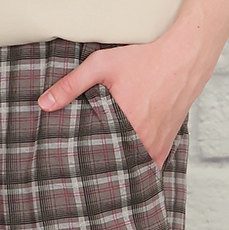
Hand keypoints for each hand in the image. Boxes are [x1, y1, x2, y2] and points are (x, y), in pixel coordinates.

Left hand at [36, 39, 198, 169]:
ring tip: (100, 172)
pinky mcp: (168, 142)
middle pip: (116, 165)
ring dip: (120, 167)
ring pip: (134, 166)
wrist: (185, 55)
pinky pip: (151, 163)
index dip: (83, 164)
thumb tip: (43, 104)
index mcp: (125, 125)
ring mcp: (159, 144)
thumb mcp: (101, 65)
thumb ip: (70, 85)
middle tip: (81, 174)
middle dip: (99, 169)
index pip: (98, 157)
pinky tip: (125, 163)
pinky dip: (138, 164)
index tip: (70, 168)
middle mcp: (145, 140)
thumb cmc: (144, 57)